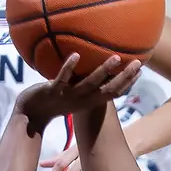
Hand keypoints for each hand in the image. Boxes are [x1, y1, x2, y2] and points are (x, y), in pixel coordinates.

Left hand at [16, 54, 143, 129]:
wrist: (30, 114)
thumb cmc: (53, 102)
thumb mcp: (72, 94)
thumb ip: (83, 82)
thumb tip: (90, 62)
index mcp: (88, 101)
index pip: (112, 93)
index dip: (127, 83)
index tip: (140, 70)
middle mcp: (82, 100)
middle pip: (107, 89)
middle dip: (124, 77)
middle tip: (138, 63)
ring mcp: (68, 95)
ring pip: (88, 83)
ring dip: (102, 71)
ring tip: (115, 58)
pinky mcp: (52, 91)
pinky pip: (62, 78)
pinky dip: (69, 67)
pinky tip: (75, 55)